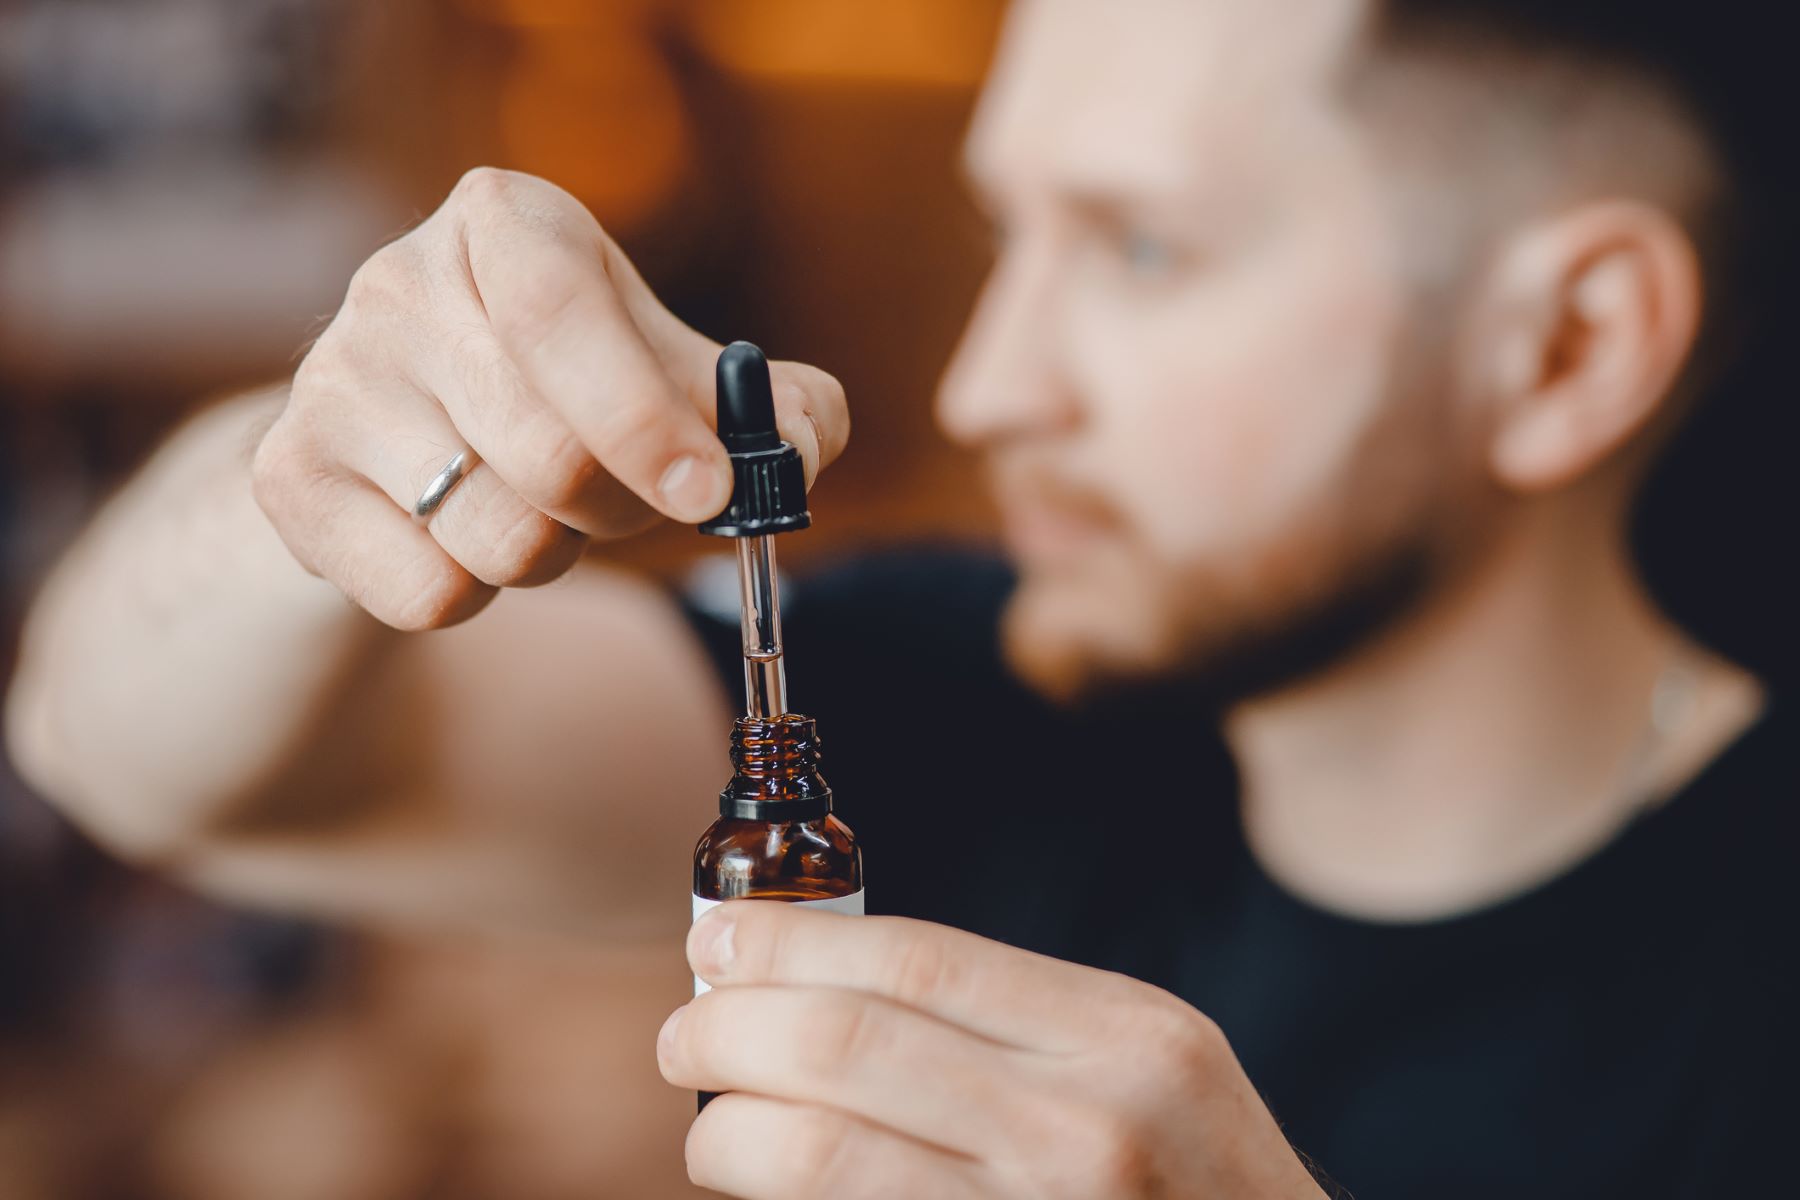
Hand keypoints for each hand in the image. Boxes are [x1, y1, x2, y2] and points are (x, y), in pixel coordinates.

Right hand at [253, 167, 847, 629]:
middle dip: (620, 512)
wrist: (410, 437)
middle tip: (622, 502)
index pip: (561, 312)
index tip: (709, 491)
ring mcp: (330, 378)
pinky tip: (462, 540)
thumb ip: (776, 406)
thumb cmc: (572, 392)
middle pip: (547, 455)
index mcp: (507, 222)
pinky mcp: (287, 477)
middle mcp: (399, 281)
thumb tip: (800, 448)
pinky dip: (474, 597)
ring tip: (536, 509)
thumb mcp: (677, 372)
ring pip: (495, 535)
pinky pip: (425, 593)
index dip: (643, 416)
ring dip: (552, 557)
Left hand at [659, 902, 1326, 1198]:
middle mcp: (1088, 1127)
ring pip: (825, 1157)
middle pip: (849, 1046)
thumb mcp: (1153, 1067)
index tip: (721, 941)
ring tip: (713, 1128)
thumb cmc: (1200, 1186)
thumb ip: (1016, 1021)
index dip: (791, 943)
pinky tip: (771, 1193)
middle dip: (731, 1032)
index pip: (914, 959)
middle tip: (684, 1037)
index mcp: (1124, 1036)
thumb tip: (831, 980)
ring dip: (733, 1137)